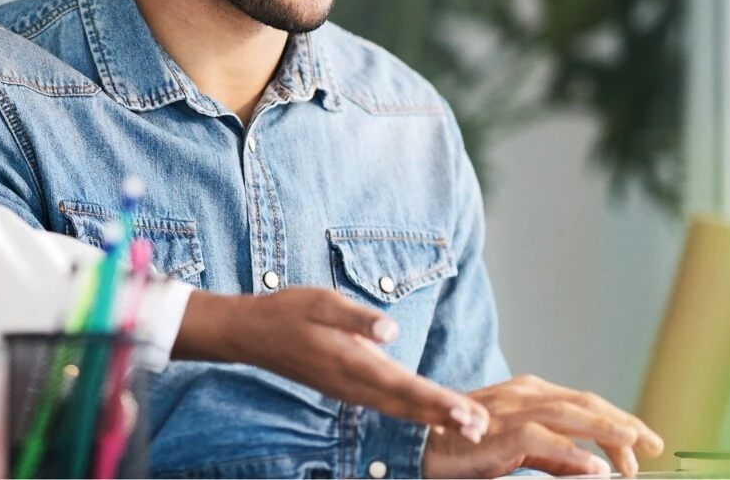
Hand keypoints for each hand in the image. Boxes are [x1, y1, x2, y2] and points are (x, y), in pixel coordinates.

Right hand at [174, 288, 492, 439]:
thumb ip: (356, 316)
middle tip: (480, 428)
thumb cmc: (287, 311)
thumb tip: (390, 331)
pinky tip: (429, 415)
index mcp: (351, 361)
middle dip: (444, 416)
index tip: (465, 412)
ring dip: (432, 417)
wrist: (250, 334)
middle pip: (406, 405)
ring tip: (466, 426)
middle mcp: (352, 383)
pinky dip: (412, 412)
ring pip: (397, 409)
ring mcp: (348, 390)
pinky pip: (386, 405)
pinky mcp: (346, 388)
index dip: (436, 400)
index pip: (403, 385)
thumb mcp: (320, 301)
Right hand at [423, 375, 662, 477]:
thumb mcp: (520, 451)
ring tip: (635, 445)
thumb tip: (595, 467)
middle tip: (652, 444)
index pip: (585, 403)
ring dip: (606, 430)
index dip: (618, 421)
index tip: (643, 443)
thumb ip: (555, 457)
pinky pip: (542, 441)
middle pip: (585, 404)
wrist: (419, 448)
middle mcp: (525, 395)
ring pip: (570, 414)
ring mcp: (511, 411)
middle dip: (623, 423)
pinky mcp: (499, 434)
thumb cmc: (466, 447)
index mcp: (531, 395)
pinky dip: (572, 454)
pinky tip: (595, 468)